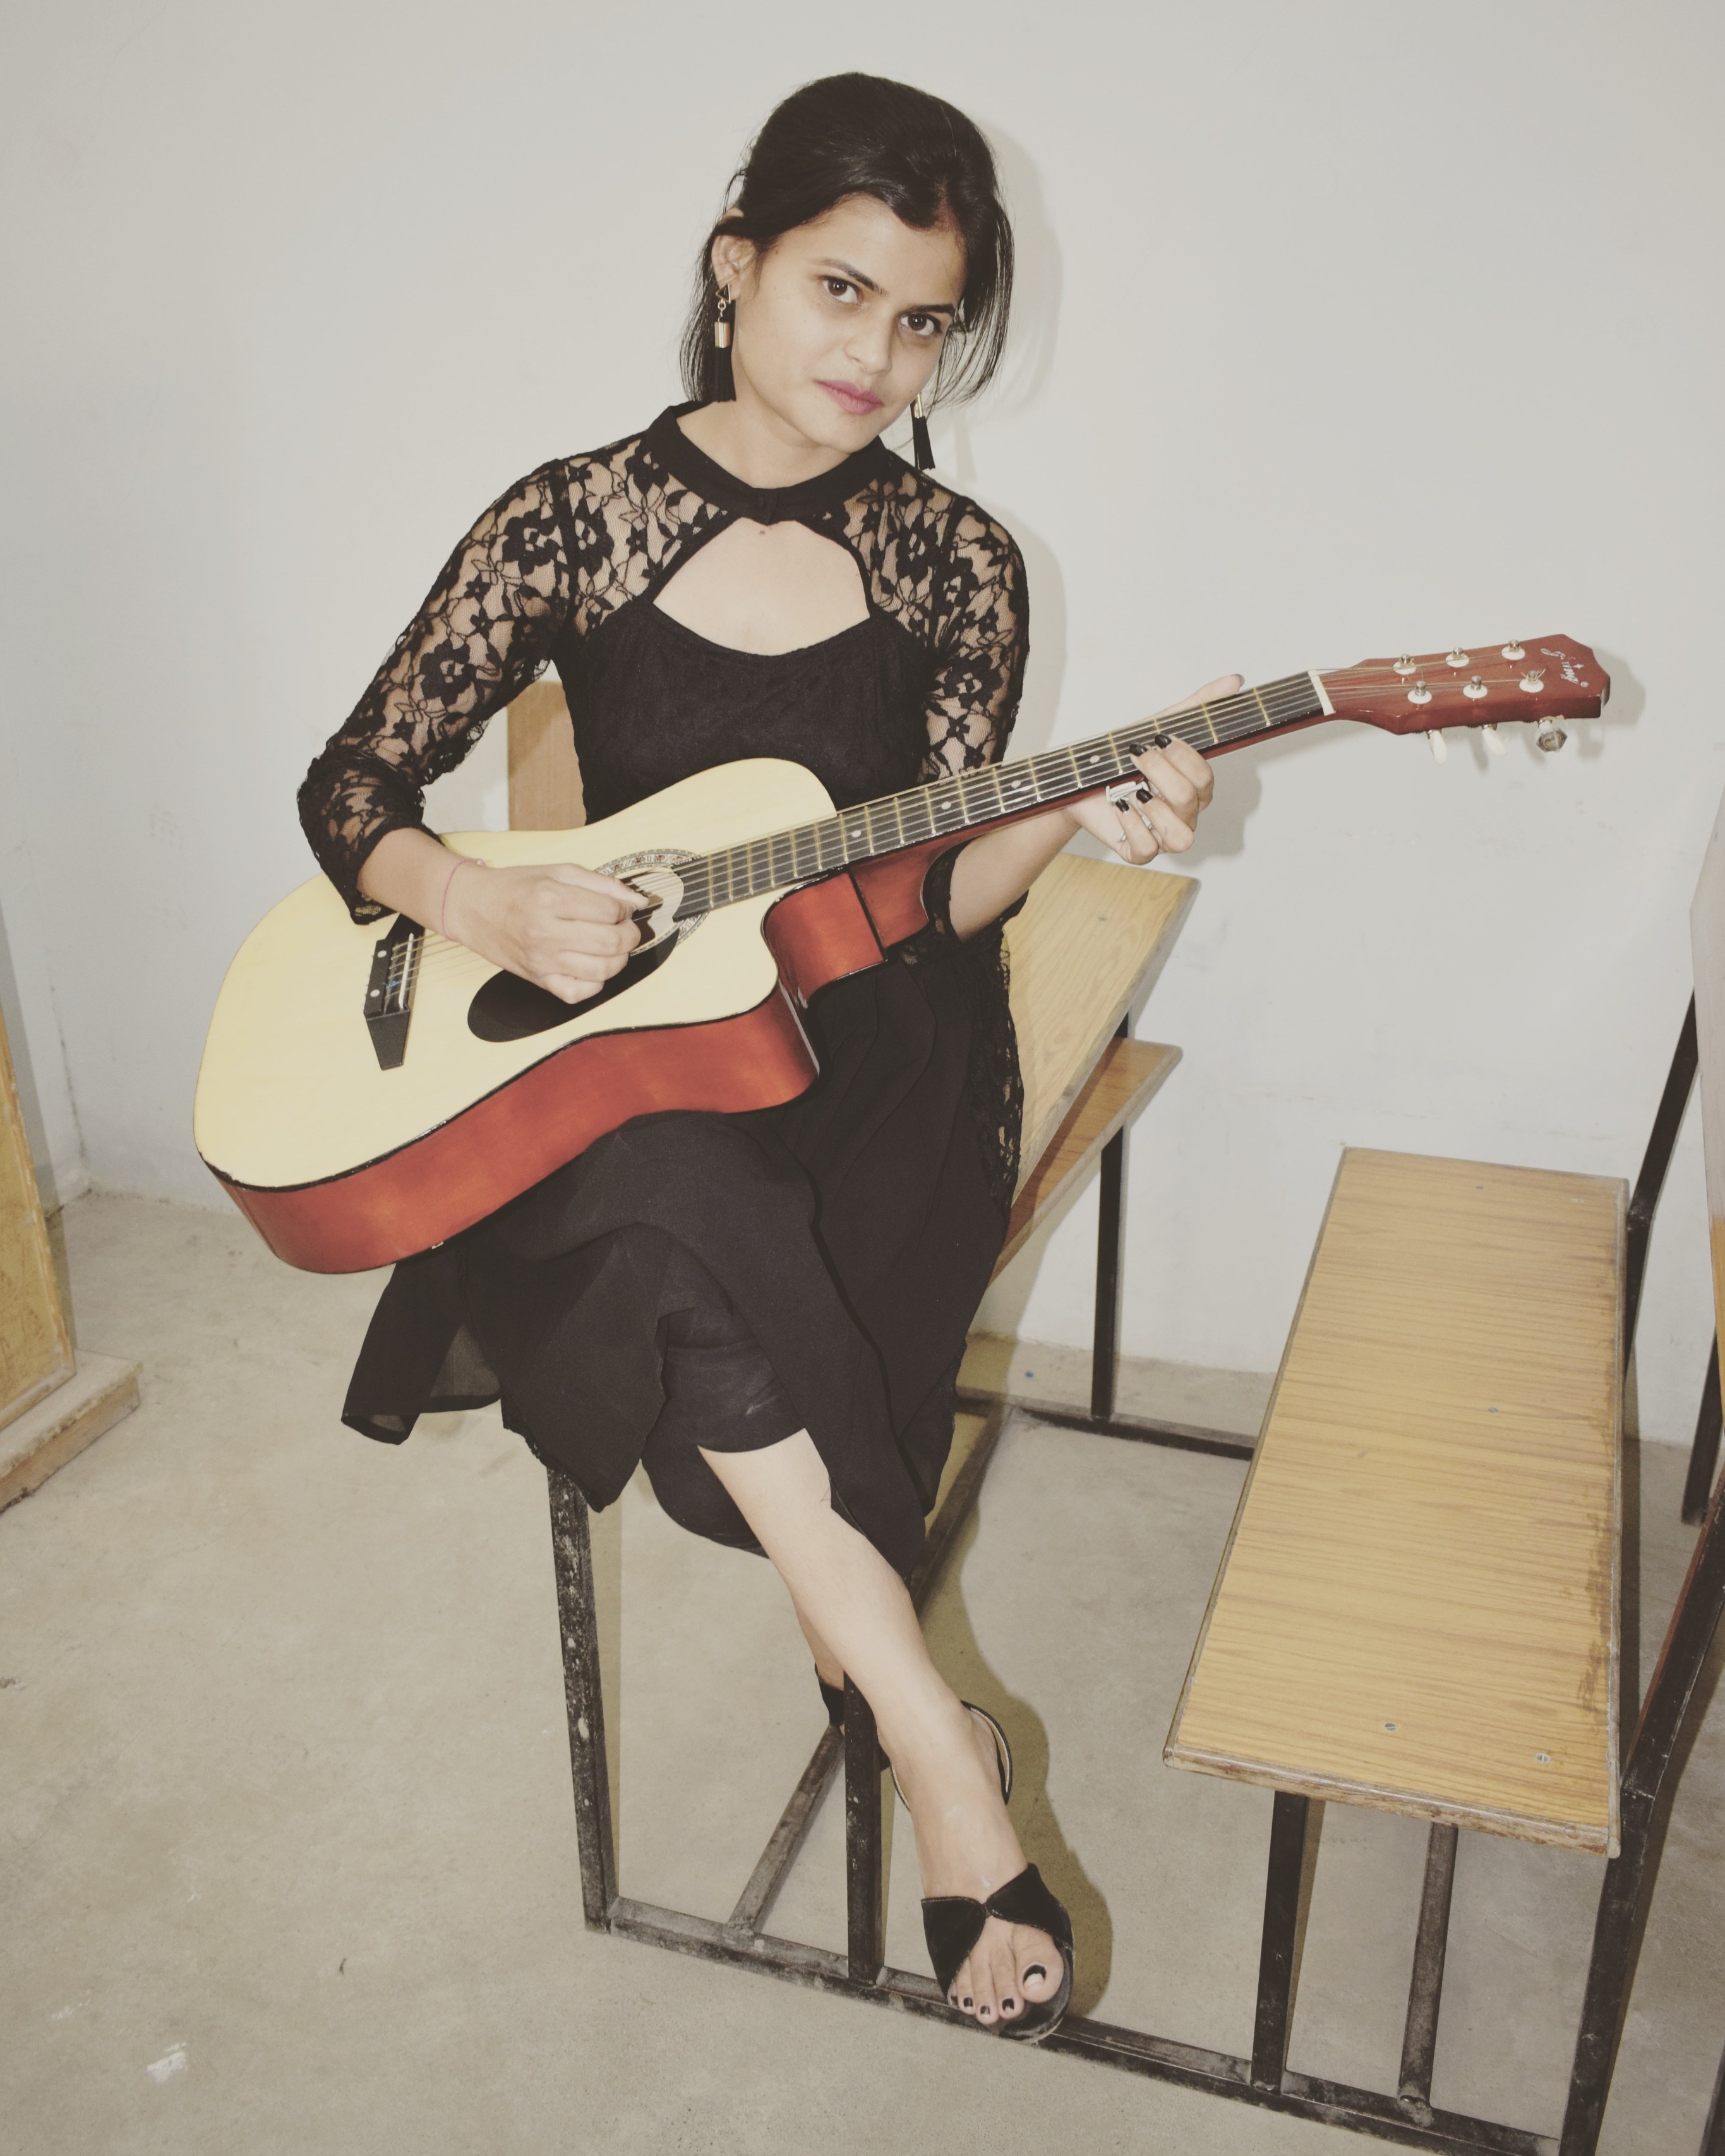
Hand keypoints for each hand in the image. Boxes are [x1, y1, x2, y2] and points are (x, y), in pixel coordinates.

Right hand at [444, 859, 646, 1002]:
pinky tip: (592, 966)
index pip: (610, 912)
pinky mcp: (539, 980)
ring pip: (602, 971)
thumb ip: (602, 884)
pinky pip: (578, 993)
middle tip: (624, 928)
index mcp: (550, 899)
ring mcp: (541, 961)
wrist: (473, 908)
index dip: (624, 909)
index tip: (620, 908)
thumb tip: (638, 901)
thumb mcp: (558, 872)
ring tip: (612, 947)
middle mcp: (545, 932)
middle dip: (629, 935)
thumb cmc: (515, 888)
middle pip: (611, 943)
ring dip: (619, 959)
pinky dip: (595, 983)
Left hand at [1066, 674, 1236, 863]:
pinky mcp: (1139, 851)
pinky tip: (1120, 807)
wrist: (1081, 779)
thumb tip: (1234, 681)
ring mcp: (1164, 836)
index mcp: (1196, 787)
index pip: (1205, 775)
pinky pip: (1147, 849)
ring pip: (1181, 837)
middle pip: (1189, 799)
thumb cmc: (1125, 756)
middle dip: (1158, 772)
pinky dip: (1131, 826)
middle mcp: (1186, 815)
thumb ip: (1198, 705)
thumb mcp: (1160, 724)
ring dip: (1153, 808)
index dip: (1182, 756)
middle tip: (1135, 757)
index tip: (1157, 739)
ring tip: (1132, 789)